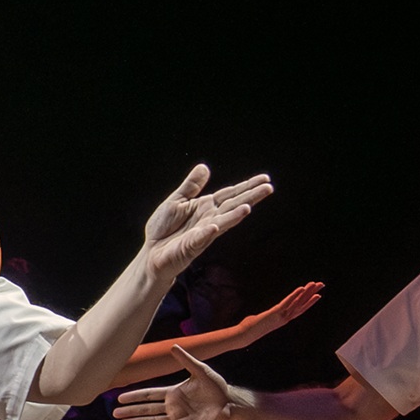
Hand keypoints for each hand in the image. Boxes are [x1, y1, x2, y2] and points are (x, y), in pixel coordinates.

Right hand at [114, 349, 233, 419]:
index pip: (149, 395)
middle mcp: (172, 406)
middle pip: (147, 409)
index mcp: (173, 393)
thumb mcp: (201, 370)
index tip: (120, 398)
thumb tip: (173, 346)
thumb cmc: (216, 386)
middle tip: (115, 413)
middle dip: (131, 411)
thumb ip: (186, 360)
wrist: (230, 402)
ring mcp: (178, 418)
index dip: (135, 396)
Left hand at [138, 165, 275, 284]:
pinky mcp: (191, 245)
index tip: (265, 179)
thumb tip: (204, 167)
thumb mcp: (176, 201)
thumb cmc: (163, 228)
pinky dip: (207, 232)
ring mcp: (202, 232)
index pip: (230, 194)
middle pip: (233, 205)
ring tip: (248, 208)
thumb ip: (191, 186)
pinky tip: (215, 226)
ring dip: (234, 216)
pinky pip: (200, 238)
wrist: (151, 252)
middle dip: (250, 197)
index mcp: (206, 206)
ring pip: (222, 222)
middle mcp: (209, 218)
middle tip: (268, 188)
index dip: (247, 186)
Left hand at [231, 282, 322, 343]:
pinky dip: (295, 295)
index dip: (309, 302)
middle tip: (321, 284)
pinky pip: (287, 302)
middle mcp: (285, 318)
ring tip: (315, 284)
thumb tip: (261, 317)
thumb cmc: (251, 328)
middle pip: (302, 304)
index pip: (300, 309)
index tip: (318, 295)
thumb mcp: (262, 320)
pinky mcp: (275, 313)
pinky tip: (301, 288)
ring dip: (307, 292)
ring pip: (298, 302)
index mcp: (284, 319)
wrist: (245, 335)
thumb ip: (265, 318)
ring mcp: (281, 316)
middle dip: (312, 294)